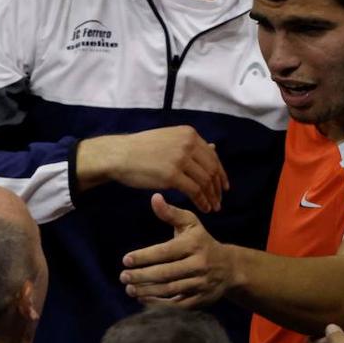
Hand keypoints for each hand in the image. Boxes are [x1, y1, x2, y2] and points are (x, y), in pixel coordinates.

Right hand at [76, 126, 228, 212]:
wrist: (120, 154)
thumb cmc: (141, 148)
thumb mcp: (170, 140)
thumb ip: (191, 145)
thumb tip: (214, 147)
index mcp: (189, 134)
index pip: (212, 156)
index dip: (221, 173)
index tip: (223, 187)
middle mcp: (188, 144)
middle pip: (212, 169)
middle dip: (218, 187)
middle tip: (219, 201)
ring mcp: (180, 159)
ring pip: (205, 181)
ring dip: (211, 197)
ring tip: (213, 207)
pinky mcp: (172, 175)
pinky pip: (194, 191)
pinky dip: (202, 201)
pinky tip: (203, 208)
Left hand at [119, 194, 233, 307]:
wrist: (229, 268)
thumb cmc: (202, 241)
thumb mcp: (190, 224)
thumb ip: (170, 212)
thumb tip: (154, 198)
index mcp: (194, 244)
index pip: (165, 252)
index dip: (144, 256)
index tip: (126, 260)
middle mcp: (199, 265)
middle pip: (165, 273)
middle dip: (141, 276)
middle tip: (123, 276)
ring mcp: (201, 284)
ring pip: (170, 290)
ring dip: (146, 291)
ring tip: (129, 288)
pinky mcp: (201, 300)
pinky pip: (176, 305)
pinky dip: (158, 304)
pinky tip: (142, 299)